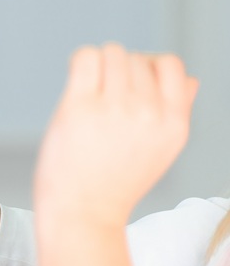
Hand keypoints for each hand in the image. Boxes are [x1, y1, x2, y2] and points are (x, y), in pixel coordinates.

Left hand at [34, 44, 197, 226]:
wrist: (82, 212)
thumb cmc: (115, 181)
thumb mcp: (162, 150)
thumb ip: (177, 111)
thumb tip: (189, 79)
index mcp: (174, 123)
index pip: (170, 65)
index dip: (149, 67)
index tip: (131, 85)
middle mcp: (148, 113)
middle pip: (135, 58)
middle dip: (118, 72)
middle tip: (103, 100)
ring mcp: (114, 108)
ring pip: (111, 53)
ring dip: (99, 66)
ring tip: (90, 94)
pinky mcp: (79, 107)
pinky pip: (85, 57)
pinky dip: (81, 61)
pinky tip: (78, 81)